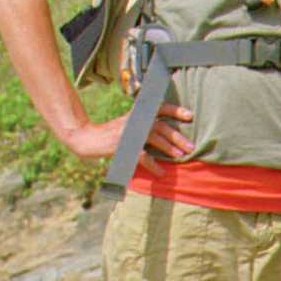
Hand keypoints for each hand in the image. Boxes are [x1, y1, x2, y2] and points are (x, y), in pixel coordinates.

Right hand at [63, 103, 194, 175]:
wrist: (89, 138)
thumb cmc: (112, 132)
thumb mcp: (130, 122)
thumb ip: (145, 123)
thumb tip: (167, 133)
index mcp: (140, 114)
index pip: (161, 108)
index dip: (176, 110)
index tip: (190, 115)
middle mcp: (137, 120)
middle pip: (162, 126)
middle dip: (178, 137)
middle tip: (191, 146)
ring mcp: (130, 132)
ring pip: (155, 139)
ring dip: (169, 148)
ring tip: (181, 156)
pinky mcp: (124, 146)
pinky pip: (143, 156)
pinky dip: (153, 165)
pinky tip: (161, 172)